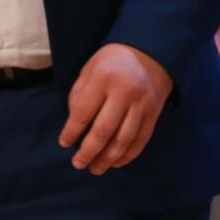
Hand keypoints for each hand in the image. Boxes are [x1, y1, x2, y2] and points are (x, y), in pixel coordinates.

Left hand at [60, 43, 173, 174]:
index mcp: (103, 78)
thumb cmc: (113, 60)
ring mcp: (142, 104)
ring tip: (96, 168)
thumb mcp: (90, 67)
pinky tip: (116, 162)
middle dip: (88, 152)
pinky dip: (128, 155)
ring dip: (108, 159)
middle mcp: (124, 93)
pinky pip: (141, 140)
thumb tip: (73, 124)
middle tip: (78, 164)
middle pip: (103, 131)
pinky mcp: (154, 113)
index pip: (83, 113)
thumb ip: (79, 93)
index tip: (64, 143)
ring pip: (123, 140)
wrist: (151, 51)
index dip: (71, 132)